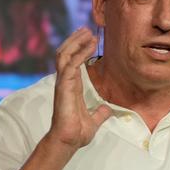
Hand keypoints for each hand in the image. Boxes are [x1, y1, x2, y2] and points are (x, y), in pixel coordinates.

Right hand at [47, 27, 113, 149]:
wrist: (69, 141)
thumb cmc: (77, 133)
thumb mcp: (94, 120)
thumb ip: (100, 113)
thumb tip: (107, 110)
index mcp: (71, 86)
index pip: (72, 61)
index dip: (79, 48)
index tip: (89, 38)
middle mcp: (65, 82)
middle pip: (66, 53)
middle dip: (75, 40)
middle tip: (87, 29)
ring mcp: (63, 83)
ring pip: (64, 54)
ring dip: (76, 42)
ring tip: (88, 32)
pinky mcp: (63, 86)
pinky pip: (70, 64)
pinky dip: (79, 53)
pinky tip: (89, 45)